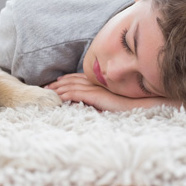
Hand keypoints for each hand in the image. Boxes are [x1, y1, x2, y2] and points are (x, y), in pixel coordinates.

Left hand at [46, 73, 172, 111]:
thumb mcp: (108, 101)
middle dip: (56, 84)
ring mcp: (96, 88)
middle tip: (44, 88)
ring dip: (58, 89)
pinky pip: (78, 94)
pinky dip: (67, 95)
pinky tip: (58, 98)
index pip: (77, 78)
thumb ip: (97, 100)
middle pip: (71, 80)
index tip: (53, 83)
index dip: (64, 79)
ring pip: (72, 86)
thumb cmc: (127, 106)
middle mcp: (96, 83)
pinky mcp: (97, 96)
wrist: (142, 107)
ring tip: (47, 93)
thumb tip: (83, 103)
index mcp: (98, 83)